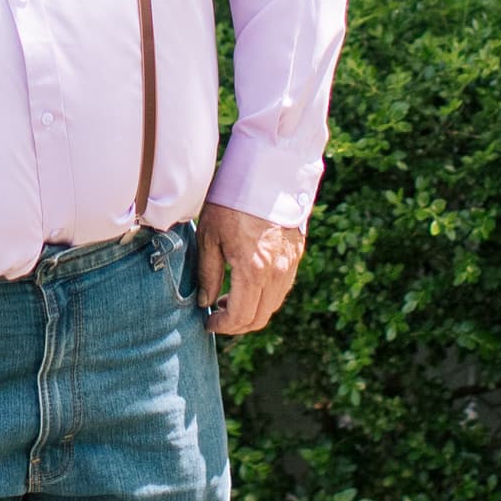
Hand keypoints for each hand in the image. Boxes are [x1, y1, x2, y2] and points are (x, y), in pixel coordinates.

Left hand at [194, 205, 304, 336]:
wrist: (268, 174)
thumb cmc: (233, 202)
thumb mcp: (210, 236)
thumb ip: (208, 274)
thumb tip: (205, 302)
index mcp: (253, 271)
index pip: (240, 316)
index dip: (223, 326)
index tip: (208, 323)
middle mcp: (276, 274)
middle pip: (259, 318)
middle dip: (237, 325)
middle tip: (217, 317)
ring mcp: (289, 266)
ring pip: (272, 306)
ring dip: (251, 312)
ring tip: (228, 300)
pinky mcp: (295, 256)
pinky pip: (281, 289)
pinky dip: (264, 298)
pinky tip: (248, 286)